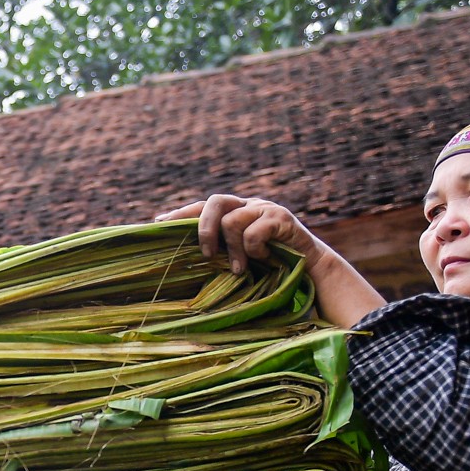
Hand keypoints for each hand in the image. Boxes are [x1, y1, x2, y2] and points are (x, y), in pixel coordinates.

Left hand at [156, 194, 327, 275]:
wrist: (310, 266)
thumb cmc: (271, 264)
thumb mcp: (240, 255)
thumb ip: (220, 250)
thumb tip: (181, 259)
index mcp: (234, 211)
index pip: (201, 206)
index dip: (180, 213)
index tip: (158, 223)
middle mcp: (247, 205)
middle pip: (214, 201)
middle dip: (203, 229)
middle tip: (207, 254)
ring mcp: (264, 208)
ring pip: (231, 220)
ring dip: (233, 250)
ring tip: (240, 269)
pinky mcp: (281, 217)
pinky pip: (255, 231)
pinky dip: (255, 249)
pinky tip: (265, 258)